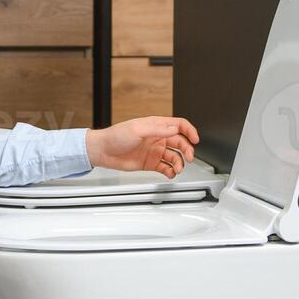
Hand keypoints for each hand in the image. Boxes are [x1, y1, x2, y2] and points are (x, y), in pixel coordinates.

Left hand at [85, 116, 200, 178]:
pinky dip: (170, 171)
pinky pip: (165, 167)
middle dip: (187, 150)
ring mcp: (155, 151)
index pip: (179, 125)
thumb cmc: (116, 136)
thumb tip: (174, 129)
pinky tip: (170, 173)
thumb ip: (158, 129)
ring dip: (179, 163)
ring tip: (177, 169)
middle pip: (180, 142)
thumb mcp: (138, 129)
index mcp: (156, 126)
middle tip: (189, 158)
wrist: (103, 151)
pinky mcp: (151, 163)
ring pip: (174, 157)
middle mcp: (158, 138)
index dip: (190, 131)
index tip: (196, 140)